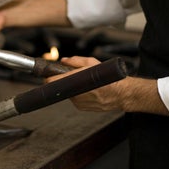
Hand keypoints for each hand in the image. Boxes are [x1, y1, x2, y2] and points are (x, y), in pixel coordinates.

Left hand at [46, 56, 168, 114]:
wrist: (122, 94)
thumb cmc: (109, 77)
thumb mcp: (93, 63)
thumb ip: (76, 61)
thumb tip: (64, 61)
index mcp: (79, 80)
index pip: (57, 81)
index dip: (50, 79)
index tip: (47, 76)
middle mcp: (78, 93)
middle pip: (62, 87)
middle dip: (64, 82)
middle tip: (69, 77)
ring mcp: (80, 102)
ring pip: (68, 94)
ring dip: (71, 89)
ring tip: (83, 84)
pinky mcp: (82, 108)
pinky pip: (74, 100)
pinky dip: (77, 95)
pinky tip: (87, 91)